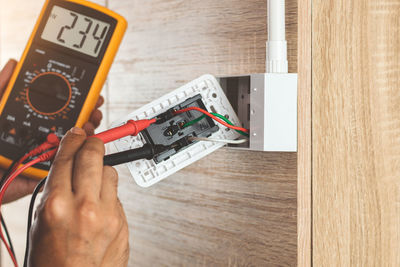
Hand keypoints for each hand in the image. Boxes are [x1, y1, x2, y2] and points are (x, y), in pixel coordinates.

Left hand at [0, 59, 104, 202]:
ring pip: (72, 144)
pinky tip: (84, 147)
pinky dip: (78, 157)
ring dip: (87, 134)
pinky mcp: (41, 173)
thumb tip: (15, 64)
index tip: (89, 93)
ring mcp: (41, 154)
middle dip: (88, 115)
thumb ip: (2, 87)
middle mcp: (38, 136)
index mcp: (28, 121)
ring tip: (91, 124)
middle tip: (95, 108)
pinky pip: (63, 166)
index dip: (75, 100)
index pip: (58, 109)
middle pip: (71, 125)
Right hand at [29, 128, 128, 266]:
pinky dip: (109, 194)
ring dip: (102, 171)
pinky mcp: (122, 221)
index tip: (76, 134)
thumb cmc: (53, 260)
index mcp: (56, 205)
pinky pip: (117, 195)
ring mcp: (107, 214)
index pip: (67, 158)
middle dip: (93, 144)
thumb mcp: (40, 222)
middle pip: (94, 156)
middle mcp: (84, 206)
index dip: (72, 141)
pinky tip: (99, 205)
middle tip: (92, 142)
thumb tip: (66, 166)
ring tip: (94, 181)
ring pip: (111, 172)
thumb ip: (54, 190)